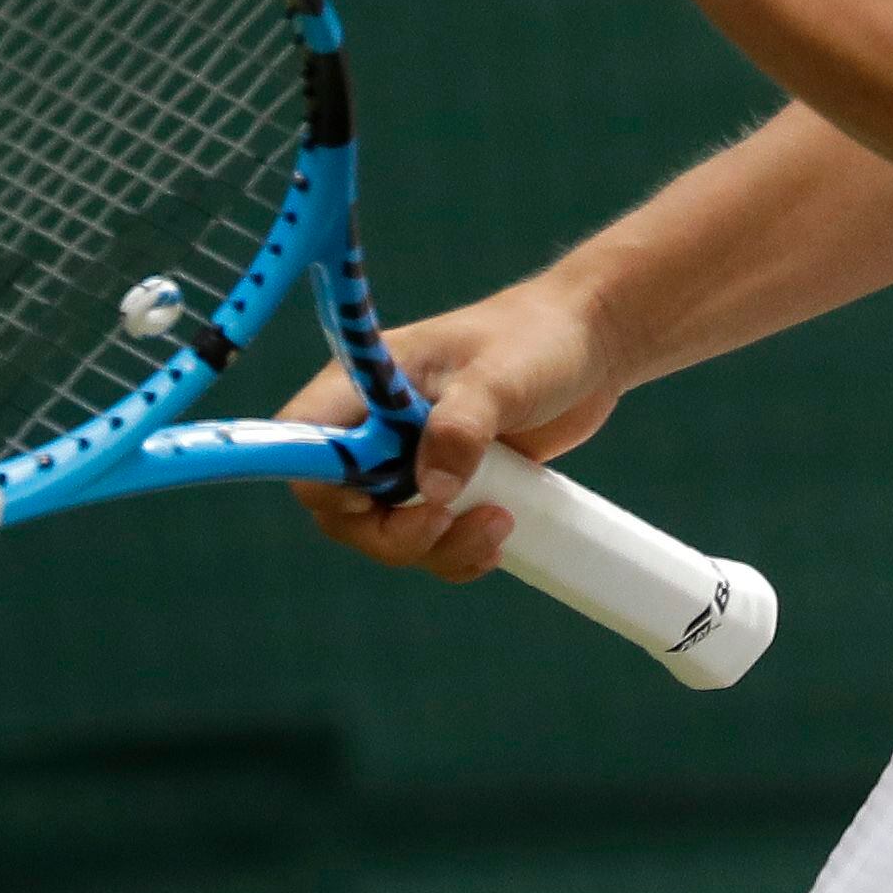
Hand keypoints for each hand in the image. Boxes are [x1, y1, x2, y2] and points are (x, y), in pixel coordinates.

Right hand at [277, 276, 628, 584]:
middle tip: (447, 522)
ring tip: (499, 523)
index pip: (302, 441)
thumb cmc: (538, 339)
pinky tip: (497, 538)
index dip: (323, 481)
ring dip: (437, 547)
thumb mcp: (502, 376)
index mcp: (366, 381)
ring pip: (386, 533)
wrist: (590, 344)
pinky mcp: (446, 486)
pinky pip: (429, 541)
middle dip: (392, 532)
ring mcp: (410, 459)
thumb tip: (432, 492)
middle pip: (339, 507)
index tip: (375, 499)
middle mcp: (375, 425)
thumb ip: (461, 426)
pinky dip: (456, 553)